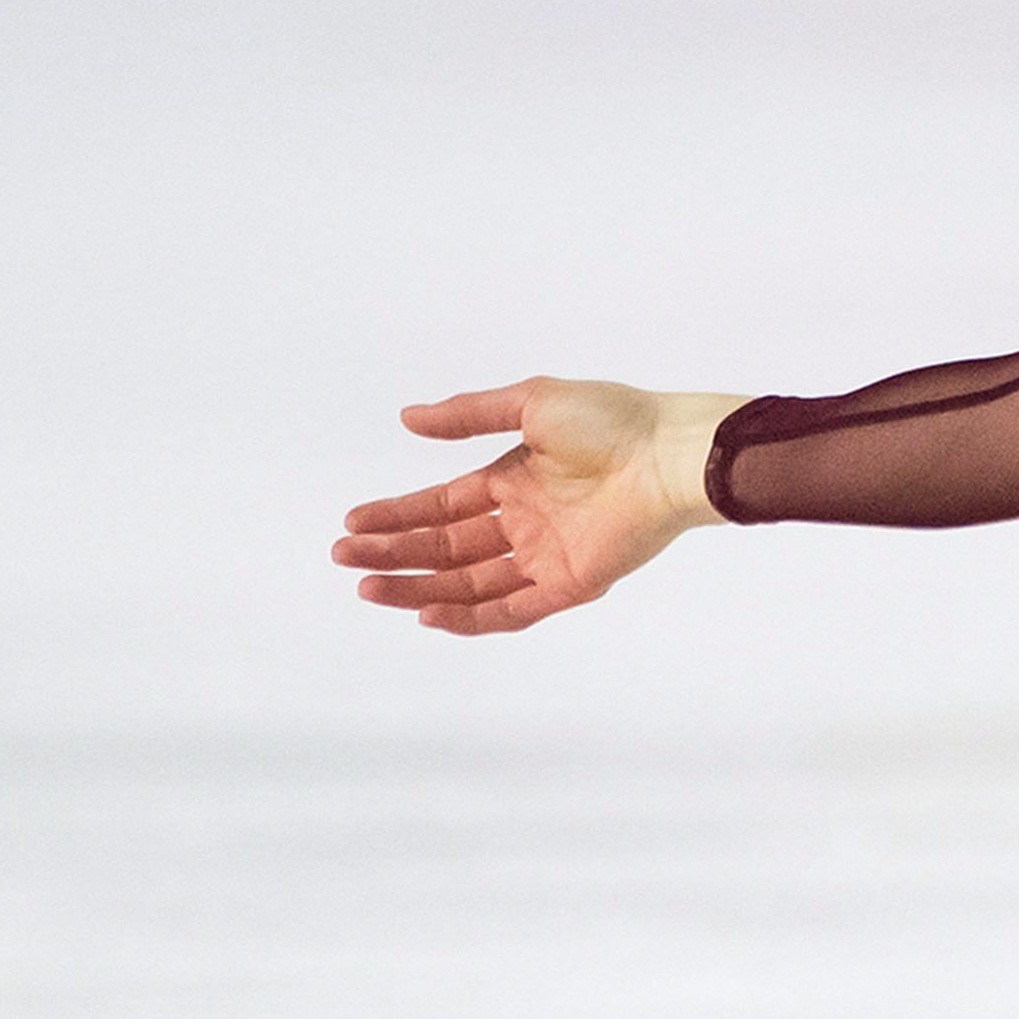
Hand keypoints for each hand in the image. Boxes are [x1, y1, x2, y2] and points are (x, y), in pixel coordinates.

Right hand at [336, 381, 732, 636]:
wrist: (672, 454)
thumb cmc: (613, 420)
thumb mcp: (532, 402)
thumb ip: (469, 414)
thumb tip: (407, 417)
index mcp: (516, 479)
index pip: (443, 505)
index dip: (397, 515)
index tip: (352, 523)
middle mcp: (527, 520)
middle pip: (447, 547)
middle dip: (394, 553)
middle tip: (346, 559)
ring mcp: (547, 554)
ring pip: (469, 583)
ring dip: (417, 587)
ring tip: (369, 587)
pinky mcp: (572, 583)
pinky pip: (512, 609)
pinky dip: (468, 616)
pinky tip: (427, 612)